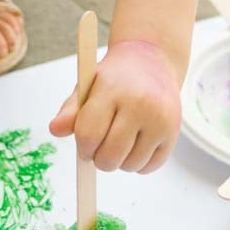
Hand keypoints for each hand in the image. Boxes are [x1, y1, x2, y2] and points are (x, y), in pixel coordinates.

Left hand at [49, 39, 181, 173]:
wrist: (152, 62)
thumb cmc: (115, 78)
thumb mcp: (87, 86)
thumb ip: (70, 110)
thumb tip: (55, 130)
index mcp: (112, 90)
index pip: (88, 135)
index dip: (83, 146)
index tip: (86, 143)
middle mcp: (140, 104)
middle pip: (109, 157)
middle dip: (99, 158)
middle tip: (102, 144)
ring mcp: (160, 119)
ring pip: (129, 166)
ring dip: (120, 162)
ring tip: (121, 140)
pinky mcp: (174, 133)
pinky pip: (148, 167)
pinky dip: (138, 163)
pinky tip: (137, 143)